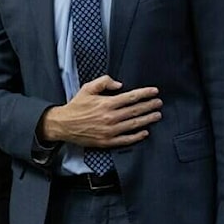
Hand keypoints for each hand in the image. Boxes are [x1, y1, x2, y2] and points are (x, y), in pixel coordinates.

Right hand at [41, 75, 161, 147]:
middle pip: (135, 110)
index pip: (131, 97)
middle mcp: (110, 117)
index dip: (145, 93)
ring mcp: (110, 131)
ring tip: (157, 115)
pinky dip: (137, 136)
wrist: (64, 125)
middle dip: (149, 106)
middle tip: (159, 103)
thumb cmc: (76, 106)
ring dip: (147, 119)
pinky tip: (145, 132)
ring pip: (134, 124)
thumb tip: (120, 84)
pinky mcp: (108, 141)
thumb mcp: (87, 88)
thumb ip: (104, 82)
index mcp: (107, 103)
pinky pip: (126, 139)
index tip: (155, 91)